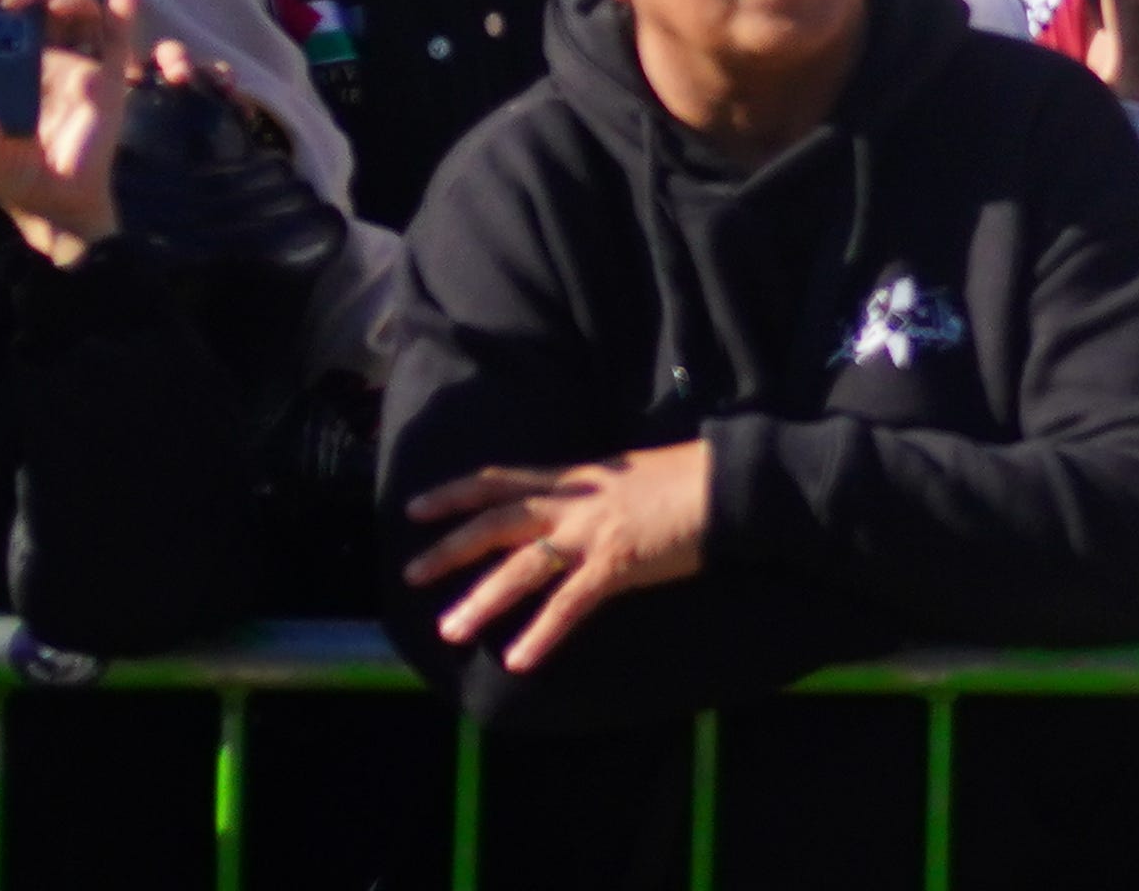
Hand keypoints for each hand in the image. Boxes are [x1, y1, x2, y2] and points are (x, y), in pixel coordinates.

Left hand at [0, 0, 141, 265]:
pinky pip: (119, 36)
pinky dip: (125, 7)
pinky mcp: (110, 77)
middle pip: (38, 1)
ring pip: (78, 10)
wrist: (59, 205)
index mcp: (5, 66)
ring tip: (57, 3)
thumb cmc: (14, 179)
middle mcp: (42, 55)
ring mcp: (78, 62)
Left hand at [404, 444, 709, 670]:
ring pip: (522, 566)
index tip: (416, 507)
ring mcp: (593, 534)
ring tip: (449, 629)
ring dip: (482, 600)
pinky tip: (520, 660)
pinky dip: (542, 633)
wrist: (728, 484)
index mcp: (575, 478)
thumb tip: (569, 509)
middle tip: (410, 574)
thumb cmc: (685, 481)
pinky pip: (569, 605)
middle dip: (450, 549)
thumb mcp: (625, 477)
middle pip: (497, 521)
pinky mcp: (617, 565)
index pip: (502, 480)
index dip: (456, 492)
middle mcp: (574, 502)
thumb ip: (590, 493)